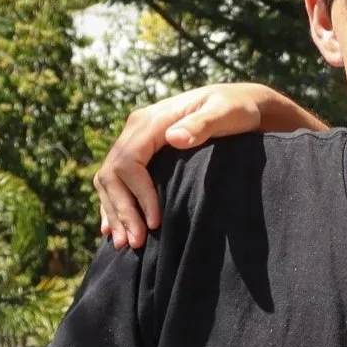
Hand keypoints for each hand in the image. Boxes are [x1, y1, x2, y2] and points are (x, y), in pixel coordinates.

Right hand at [93, 83, 273, 248]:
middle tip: (136, 243)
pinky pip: (115, 180)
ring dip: (114, 212)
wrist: (237, 103)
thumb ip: (202, 124)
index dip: (139, 194)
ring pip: (109, 180)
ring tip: (124, 244)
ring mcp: (135, 140)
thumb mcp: (225, 114)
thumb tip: (174, 138)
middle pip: (113, 173)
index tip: (155, 222)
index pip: (129, 161)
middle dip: (123, 210)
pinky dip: (112, 204)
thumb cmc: (235, 109)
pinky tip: (111, 228)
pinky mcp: (139, 152)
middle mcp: (136, 129)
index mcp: (151, 121)